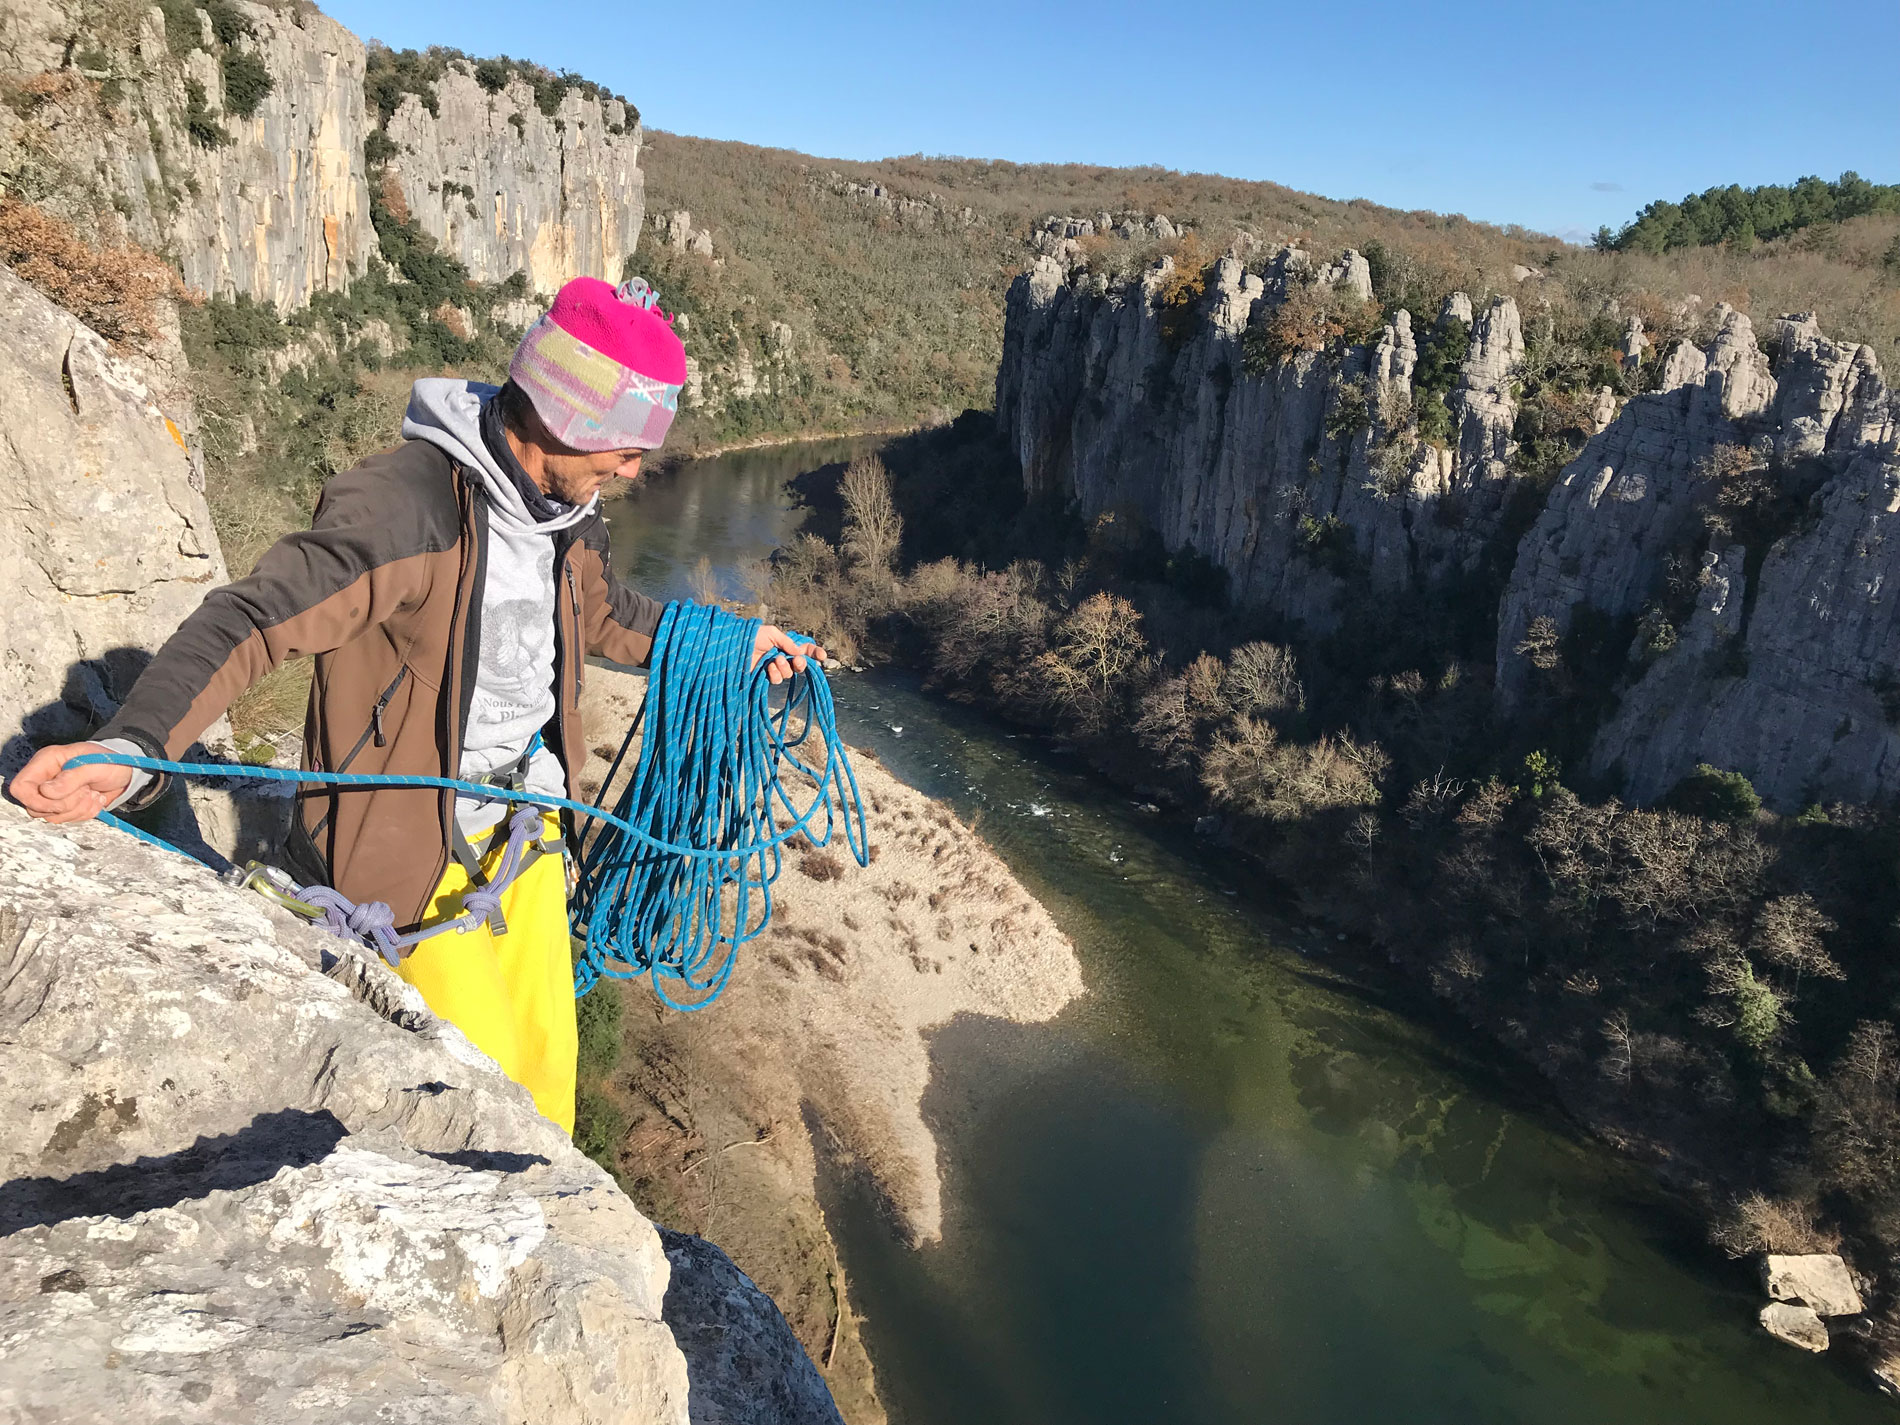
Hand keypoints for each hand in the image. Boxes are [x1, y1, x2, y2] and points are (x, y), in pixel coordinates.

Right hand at [7, 742, 133, 822]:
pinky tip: (96, 800)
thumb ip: (71, 778)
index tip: (58, 801)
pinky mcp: (65, 806)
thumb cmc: (110, 762)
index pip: (20, 787)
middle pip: (35, 807)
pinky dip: (84, 814)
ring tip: (94, 794)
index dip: (35, 800)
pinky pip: (67, 820)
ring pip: (51, 816)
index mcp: (46, 762)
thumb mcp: (95, 765)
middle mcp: (45, 778)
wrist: (126, 773)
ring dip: (77, 809)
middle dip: (64, 805)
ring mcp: (54, 794)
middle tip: (86, 791)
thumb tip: (46, 792)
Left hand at [750, 625, 826, 685]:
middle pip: (799, 665)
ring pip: (789, 674)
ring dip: (784, 667)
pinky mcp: (765, 677)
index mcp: (785, 645)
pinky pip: (777, 679)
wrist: (733, 647)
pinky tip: (767, 668)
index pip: (803, 650)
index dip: (814, 653)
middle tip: (796, 660)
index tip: (822, 656)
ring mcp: (774, 668)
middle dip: (800, 664)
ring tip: (774, 660)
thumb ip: (788, 643)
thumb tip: (800, 653)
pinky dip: (774, 673)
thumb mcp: (772, 633)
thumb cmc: (751, 636)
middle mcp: (782, 657)